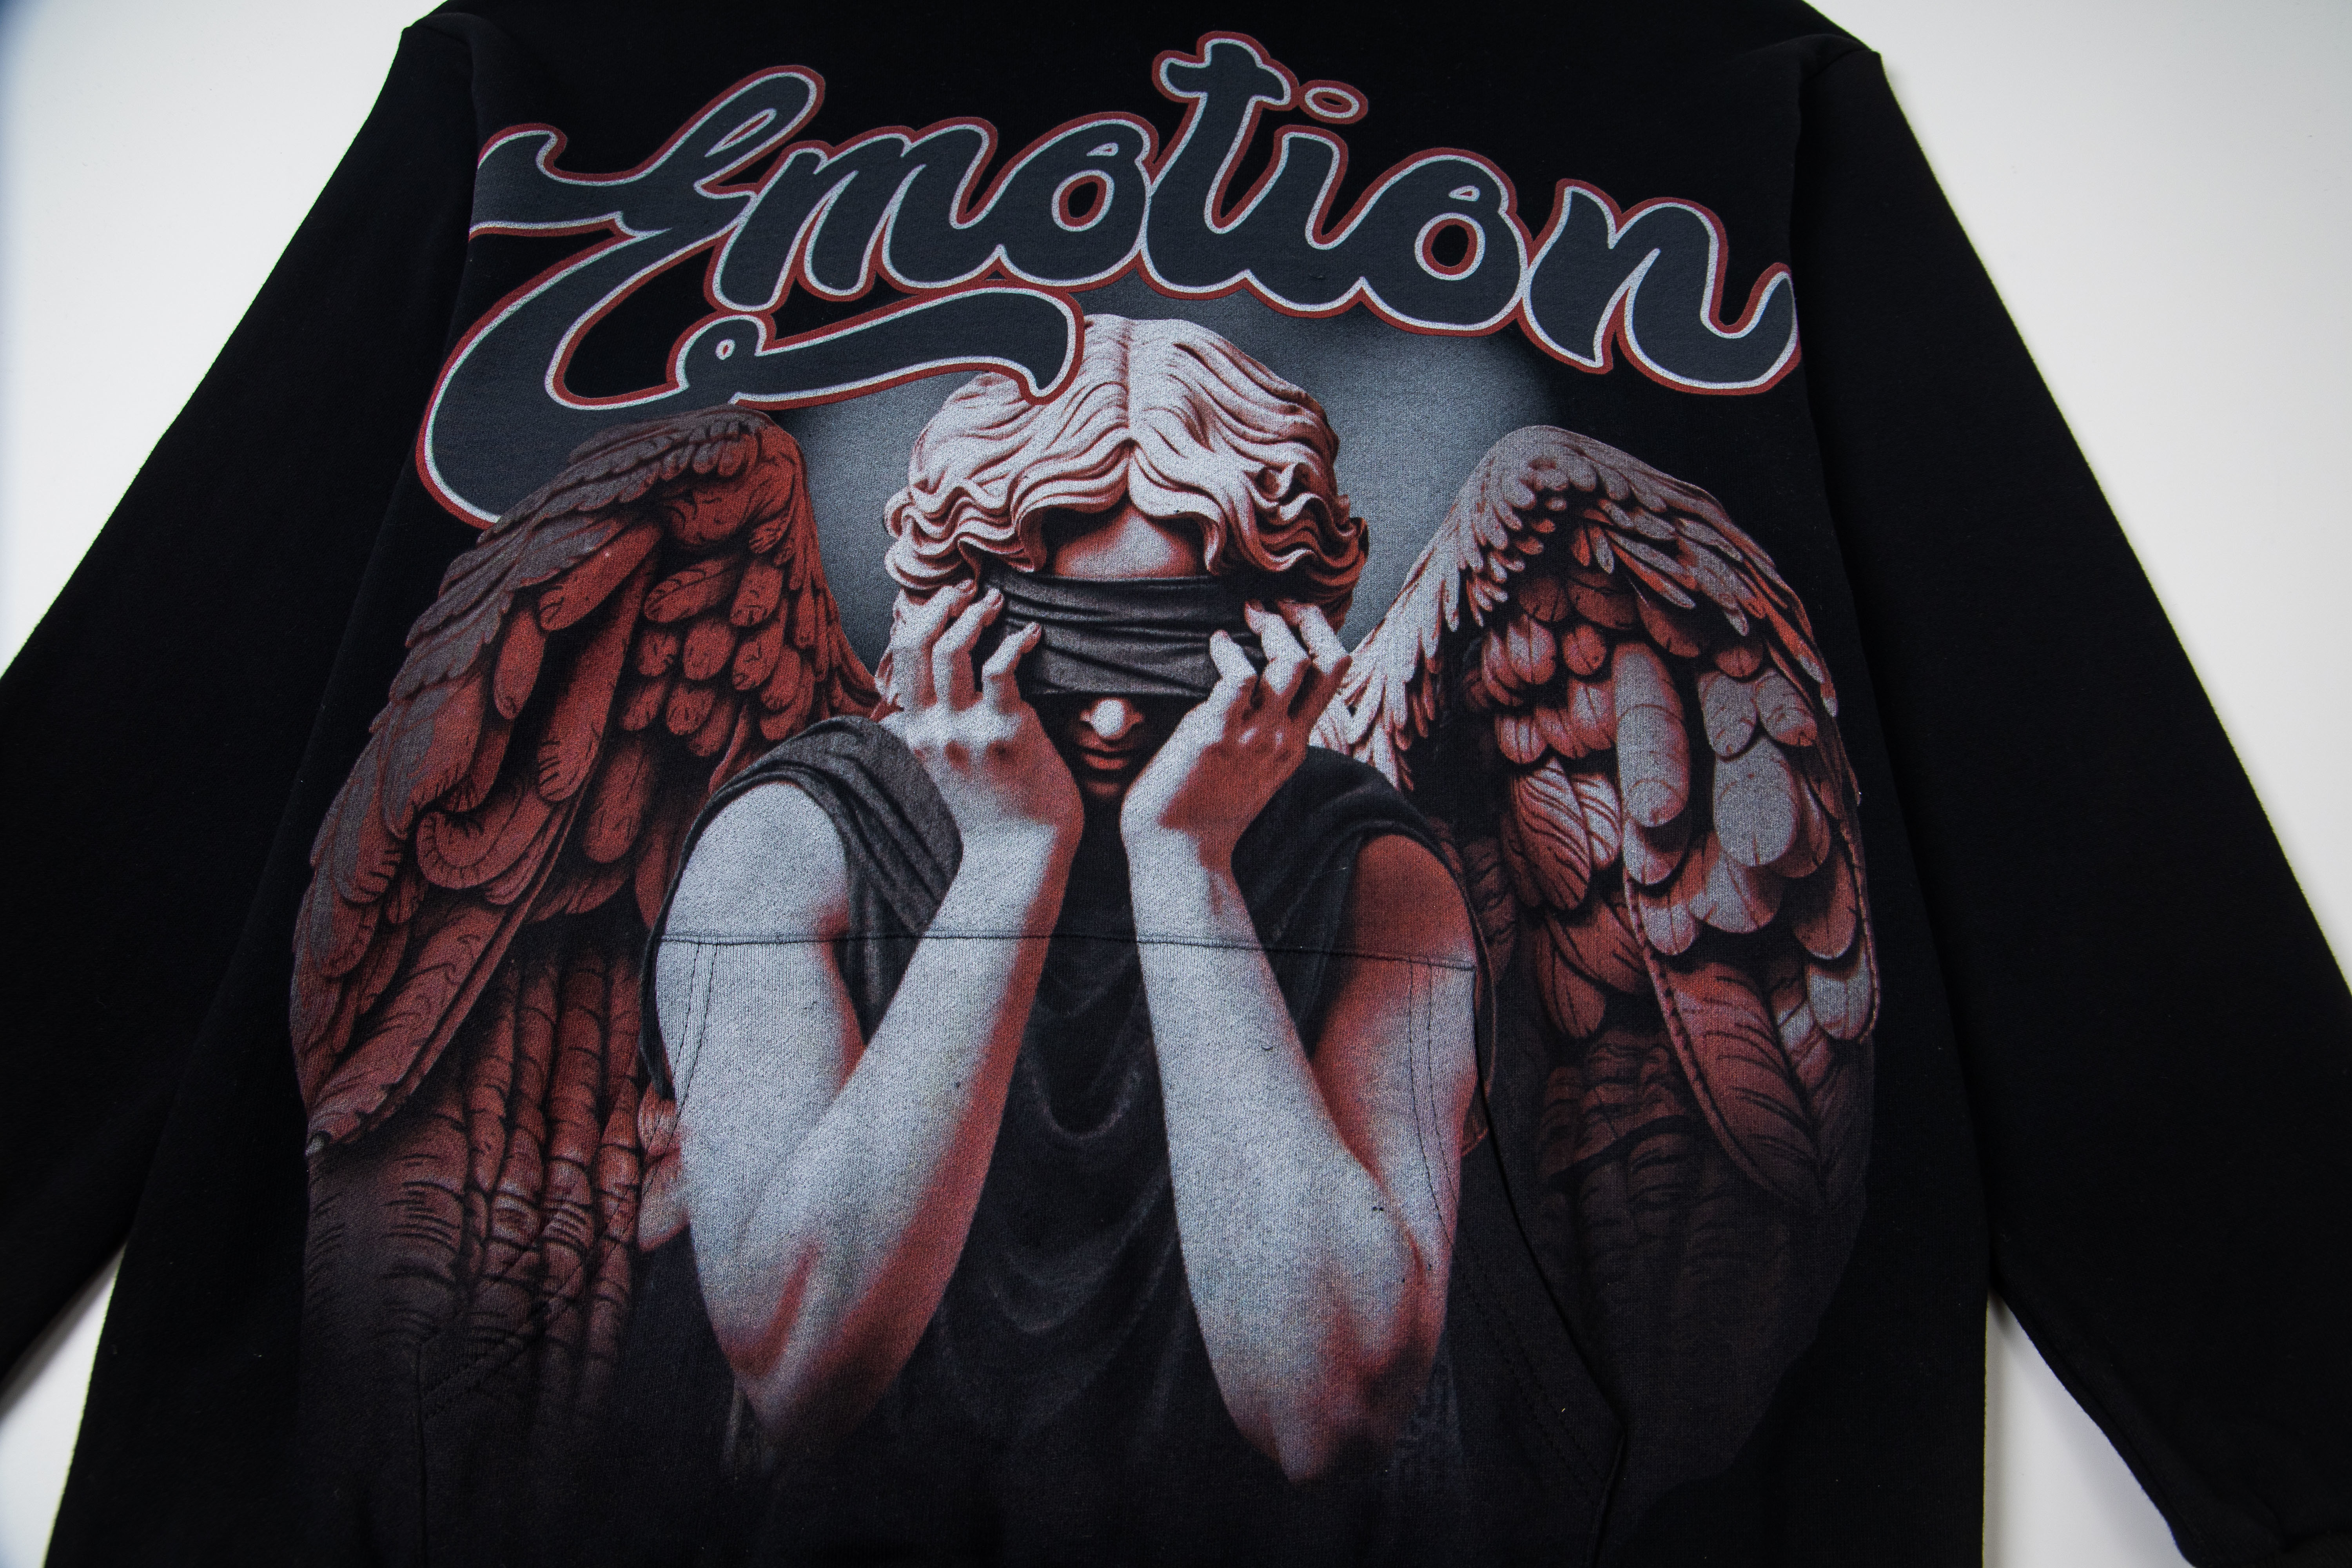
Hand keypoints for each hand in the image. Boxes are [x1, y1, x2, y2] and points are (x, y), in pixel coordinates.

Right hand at [880, 582, 1081, 859]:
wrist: (1015, 863)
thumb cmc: (988, 821)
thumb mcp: (941, 778)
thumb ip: (930, 743)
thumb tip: (922, 715)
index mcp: (914, 737)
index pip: (900, 661)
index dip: (918, 621)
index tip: (940, 605)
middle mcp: (931, 731)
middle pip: (918, 645)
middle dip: (939, 606)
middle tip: (965, 591)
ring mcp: (965, 732)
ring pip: (953, 649)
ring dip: (974, 615)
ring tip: (996, 604)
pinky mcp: (1006, 734)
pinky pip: (1001, 669)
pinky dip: (1015, 641)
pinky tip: (1032, 634)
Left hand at [1120, 602, 1350, 867]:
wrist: (1178, 855)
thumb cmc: (1201, 812)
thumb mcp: (1247, 772)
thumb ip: (1256, 736)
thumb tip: (1244, 694)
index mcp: (1293, 746)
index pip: (1332, 679)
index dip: (1321, 637)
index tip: (1295, 616)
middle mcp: (1284, 739)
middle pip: (1330, 663)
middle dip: (1308, 621)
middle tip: (1276, 604)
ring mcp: (1254, 738)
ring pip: (1289, 663)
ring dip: (1271, 628)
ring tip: (1247, 616)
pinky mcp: (1215, 736)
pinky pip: (1237, 677)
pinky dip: (1228, 651)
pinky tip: (1213, 645)